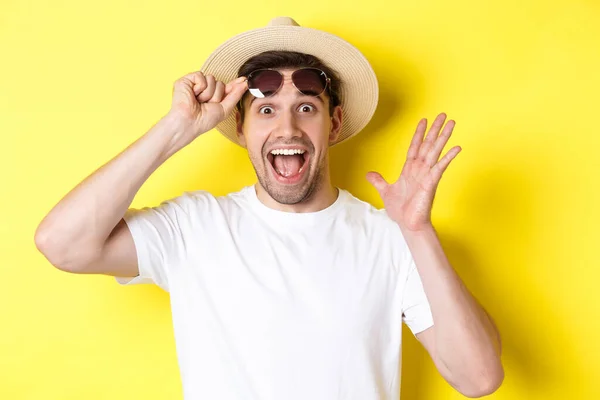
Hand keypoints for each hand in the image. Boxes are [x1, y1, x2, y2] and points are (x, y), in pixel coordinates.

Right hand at [168, 71, 247, 136]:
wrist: (189, 122)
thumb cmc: (204, 120)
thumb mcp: (225, 109)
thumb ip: (235, 95)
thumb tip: (245, 83)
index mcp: (213, 96)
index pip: (226, 87)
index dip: (235, 84)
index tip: (244, 80)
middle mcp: (204, 89)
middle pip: (220, 83)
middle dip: (216, 95)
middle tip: (206, 105)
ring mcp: (195, 84)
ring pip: (212, 79)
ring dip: (208, 94)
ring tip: (199, 101)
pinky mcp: (187, 80)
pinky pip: (201, 76)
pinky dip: (199, 87)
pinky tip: (193, 95)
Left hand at [366, 113, 460, 231]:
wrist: (408, 225)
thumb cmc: (401, 210)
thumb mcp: (386, 192)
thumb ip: (379, 181)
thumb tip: (369, 174)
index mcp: (410, 170)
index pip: (415, 147)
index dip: (419, 134)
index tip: (423, 120)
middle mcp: (420, 170)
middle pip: (428, 145)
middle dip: (434, 130)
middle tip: (442, 115)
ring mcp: (427, 175)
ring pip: (435, 152)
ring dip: (443, 137)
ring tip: (452, 123)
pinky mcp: (431, 183)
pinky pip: (440, 167)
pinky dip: (448, 157)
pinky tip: (457, 148)